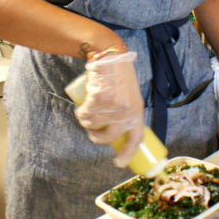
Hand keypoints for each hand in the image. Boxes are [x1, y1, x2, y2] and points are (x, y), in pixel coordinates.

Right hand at [75, 51, 143, 167]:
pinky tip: (81, 109)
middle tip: (93, 133)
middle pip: (109, 137)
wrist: (109, 55)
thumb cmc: (120, 74)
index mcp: (137, 111)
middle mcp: (126, 111)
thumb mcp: (131, 94)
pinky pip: (85, 115)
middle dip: (98, 138)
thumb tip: (119, 130)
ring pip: (94, 125)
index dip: (127, 153)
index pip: (135, 139)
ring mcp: (112, 106)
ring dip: (87, 123)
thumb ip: (127, 109)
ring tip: (87, 113)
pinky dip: (80, 114)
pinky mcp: (98, 100)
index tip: (119, 163)